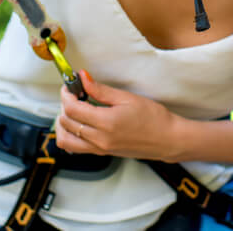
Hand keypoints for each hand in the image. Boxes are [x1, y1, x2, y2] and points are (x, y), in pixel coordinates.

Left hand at [55, 71, 182, 161]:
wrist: (168, 139)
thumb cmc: (153, 118)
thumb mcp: (127, 98)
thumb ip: (101, 90)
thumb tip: (83, 78)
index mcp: (106, 123)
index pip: (72, 109)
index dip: (66, 94)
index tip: (70, 86)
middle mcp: (100, 139)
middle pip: (66, 122)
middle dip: (64, 105)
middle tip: (73, 94)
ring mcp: (100, 148)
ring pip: (66, 139)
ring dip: (63, 123)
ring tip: (74, 110)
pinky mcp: (102, 153)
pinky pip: (75, 148)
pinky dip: (70, 135)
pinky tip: (79, 124)